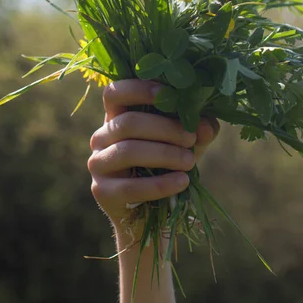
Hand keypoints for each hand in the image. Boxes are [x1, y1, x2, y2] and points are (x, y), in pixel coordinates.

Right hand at [87, 79, 218, 228]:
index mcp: (117, 116)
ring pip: (127, 151)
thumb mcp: (186, 143)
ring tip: (190, 162)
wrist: (152, 214)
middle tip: (190, 137)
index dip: (138, 89)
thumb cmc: (168, 166)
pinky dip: (160, 184)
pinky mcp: (102, 192)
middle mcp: (102, 136)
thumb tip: (204, 126)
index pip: (114, 92)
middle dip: (164, 128)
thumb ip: (198, 130)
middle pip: (127, 122)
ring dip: (164, 154)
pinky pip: (130, 187)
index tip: (168, 93)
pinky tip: (182, 182)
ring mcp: (98, 163)